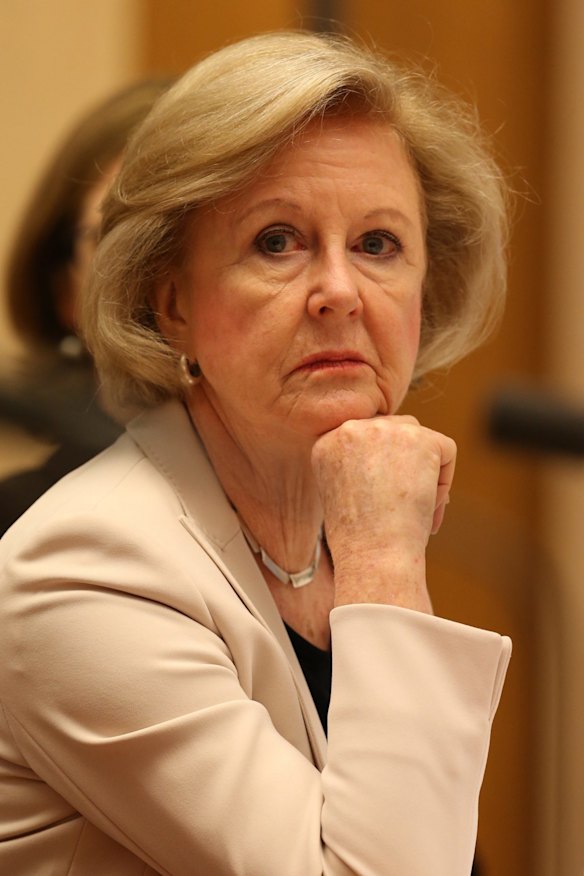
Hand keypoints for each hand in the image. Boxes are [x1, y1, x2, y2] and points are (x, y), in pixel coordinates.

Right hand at [311, 416, 456, 610]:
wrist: (373, 555)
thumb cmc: (359, 540)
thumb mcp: (343, 494)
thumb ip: (360, 466)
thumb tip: (402, 458)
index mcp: (327, 442)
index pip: (366, 441)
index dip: (381, 471)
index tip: (379, 504)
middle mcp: (351, 428)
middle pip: (394, 433)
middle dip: (405, 467)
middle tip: (404, 509)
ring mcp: (385, 430)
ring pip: (420, 440)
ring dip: (424, 472)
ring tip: (417, 510)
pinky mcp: (419, 438)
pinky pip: (446, 451)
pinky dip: (445, 480)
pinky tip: (429, 506)